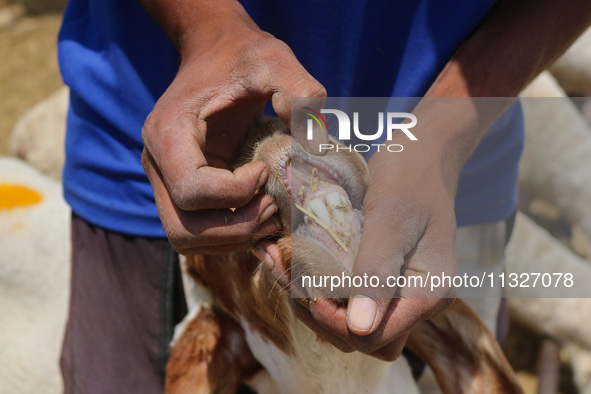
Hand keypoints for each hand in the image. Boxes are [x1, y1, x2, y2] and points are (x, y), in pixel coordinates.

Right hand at [141, 11, 325, 253]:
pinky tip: (263, 221)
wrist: (215, 54)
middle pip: (184, 229)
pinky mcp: (183, 192)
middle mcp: (158, 163)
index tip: (265, 170)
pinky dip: (232, 238)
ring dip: (235, 238)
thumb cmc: (241, 56)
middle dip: (237, 227)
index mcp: (168, 132)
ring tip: (271, 215)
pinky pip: (200, 235)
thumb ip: (297, 89)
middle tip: (274, 207)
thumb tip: (314, 140)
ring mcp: (166, 182)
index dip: (237, 193)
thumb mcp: (272, 59)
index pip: (192, 190)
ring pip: (188, 239)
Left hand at [255, 127, 458, 360]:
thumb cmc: (408, 179)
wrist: (420, 156)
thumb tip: (360, 328)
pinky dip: (318, 288)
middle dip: (321, 316)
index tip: (305, 291)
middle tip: (290, 279)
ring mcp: (397, 291)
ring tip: (284, 268)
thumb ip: (377, 271)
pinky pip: (348, 300)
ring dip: (314, 304)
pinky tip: (293, 264)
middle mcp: (415, 302)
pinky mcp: (379, 279)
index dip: (336, 323)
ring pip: (351, 324)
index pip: (377, 338)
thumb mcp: (391, 219)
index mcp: (428, 294)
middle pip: (363, 339)